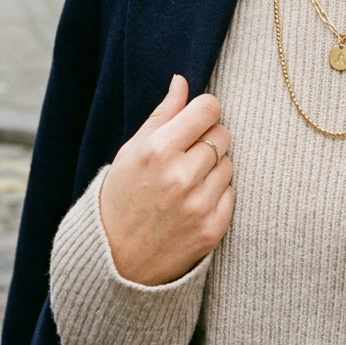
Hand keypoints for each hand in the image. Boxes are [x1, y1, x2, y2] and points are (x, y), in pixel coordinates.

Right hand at [99, 75, 233, 284]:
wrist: (114, 263)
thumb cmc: (119, 199)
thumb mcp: (130, 152)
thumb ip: (161, 116)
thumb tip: (182, 81)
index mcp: (158, 150)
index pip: (208, 109)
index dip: (204, 111)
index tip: (197, 119)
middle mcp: (181, 176)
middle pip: (223, 134)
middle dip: (208, 139)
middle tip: (186, 155)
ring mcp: (199, 204)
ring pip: (229, 163)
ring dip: (213, 168)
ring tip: (186, 182)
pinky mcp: (212, 229)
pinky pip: (231, 193)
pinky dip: (217, 195)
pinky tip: (193, 203)